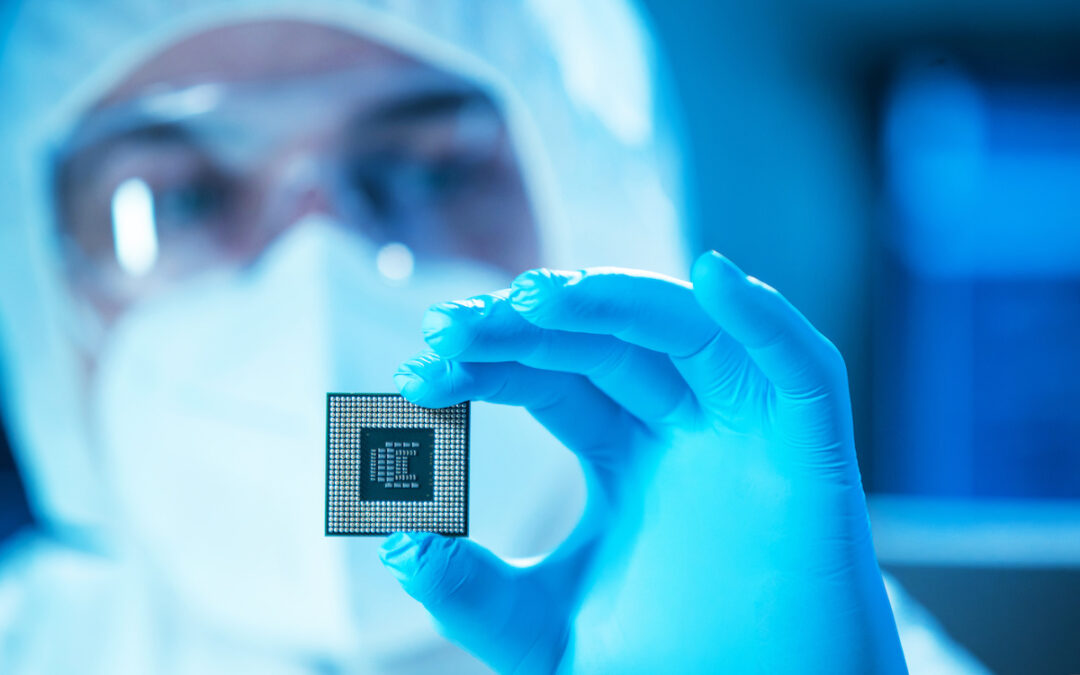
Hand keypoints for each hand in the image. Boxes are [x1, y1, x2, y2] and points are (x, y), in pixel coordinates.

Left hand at [381, 252, 906, 673]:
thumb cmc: (660, 670)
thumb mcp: (540, 631)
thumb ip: (471, 592)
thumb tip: (400, 543)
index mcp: (622, 454)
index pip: (550, 377)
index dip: (491, 363)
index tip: (421, 368)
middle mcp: (680, 426)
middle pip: (604, 343)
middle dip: (528, 327)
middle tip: (451, 328)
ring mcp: (745, 429)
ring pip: (684, 333)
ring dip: (615, 301)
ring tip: (535, 298)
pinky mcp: (811, 452)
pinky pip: (800, 368)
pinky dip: (764, 319)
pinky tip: (713, 278)